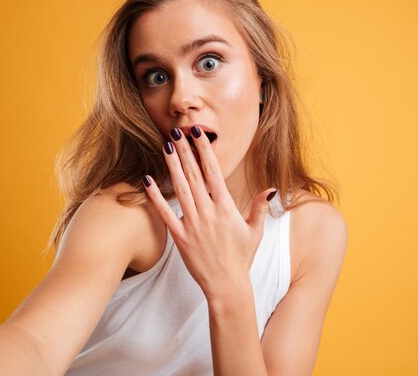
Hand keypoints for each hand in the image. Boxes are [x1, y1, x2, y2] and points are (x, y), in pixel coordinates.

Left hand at [142, 125, 276, 300]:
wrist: (227, 285)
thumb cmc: (241, 258)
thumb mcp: (255, 231)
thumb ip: (260, 207)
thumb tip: (270, 188)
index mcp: (226, 208)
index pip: (213, 172)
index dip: (204, 150)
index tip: (198, 134)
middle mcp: (208, 212)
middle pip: (194, 174)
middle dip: (185, 151)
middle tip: (177, 131)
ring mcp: (193, 224)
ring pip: (180, 188)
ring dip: (172, 166)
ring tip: (166, 146)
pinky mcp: (179, 236)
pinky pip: (165, 213)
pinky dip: (156, 196)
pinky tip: (147, 180)